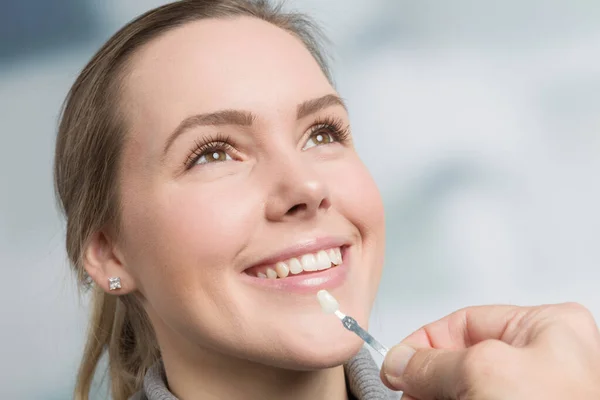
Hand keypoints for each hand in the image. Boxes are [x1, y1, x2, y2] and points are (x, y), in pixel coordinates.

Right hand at [380, 303, 599, 399]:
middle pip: (462, 358)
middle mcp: (545, 359)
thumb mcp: (483, 373)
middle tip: (406, 394)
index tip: (397, 365)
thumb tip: (400, 361)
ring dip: (436, 396)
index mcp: (547, 328)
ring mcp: (535, 394)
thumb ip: (433, 363)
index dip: (424, 342)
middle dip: (430, 378)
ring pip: (467, 389)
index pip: (466, 321)